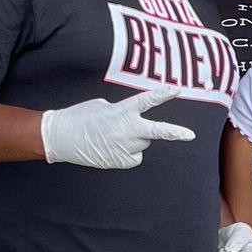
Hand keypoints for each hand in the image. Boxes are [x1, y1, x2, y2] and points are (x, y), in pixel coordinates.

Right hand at [41, 88, 198, 170]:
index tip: (177, 89)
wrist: (60, 138)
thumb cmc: (80, 117)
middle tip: (190, 135)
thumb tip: (133, 121)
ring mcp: (123, 147)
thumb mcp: (103, 106)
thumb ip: (123, 112)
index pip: (146, 101)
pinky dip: (127, 152)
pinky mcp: (120, 161)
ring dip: (135, 139)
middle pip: (156, 131)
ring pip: (142, 143)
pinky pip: (134, 156)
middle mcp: (125, 130)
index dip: (163, 94)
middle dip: (174, 133)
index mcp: (121, 112)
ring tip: (114, 136)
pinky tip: (112, 148)